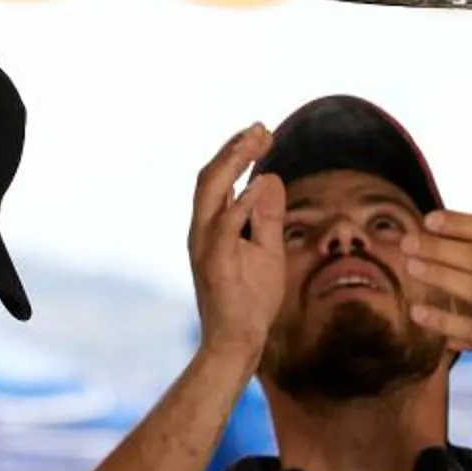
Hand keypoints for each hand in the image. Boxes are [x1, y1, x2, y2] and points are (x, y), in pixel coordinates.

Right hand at [188, 125, 286, 372]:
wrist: (238, 342)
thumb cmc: (251, 300)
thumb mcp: (267, 249)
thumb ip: (267, 215)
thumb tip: (269, 177)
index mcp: (212, 227)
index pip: (220, 179)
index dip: (238, 152)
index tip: (263, 132)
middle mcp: (202, 232)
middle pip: (210, 177)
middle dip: (235, 148)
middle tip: (262, 128)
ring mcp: (204, 247)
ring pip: (210, 193)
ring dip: (233, 163)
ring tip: (256, 142)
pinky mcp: (214, 264)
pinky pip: (224, 227)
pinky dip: (240, 203)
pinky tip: (258, 184)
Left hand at [404, 211, 471, 395]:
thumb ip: (464, 260)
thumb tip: (417, 232)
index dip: (461, 223)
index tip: (428, 219)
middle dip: (441, 247)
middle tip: (407, 242)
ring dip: (441, 275)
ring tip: (410, 267)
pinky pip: (471, 329)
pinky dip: (443, 319)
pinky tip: (416, 312)